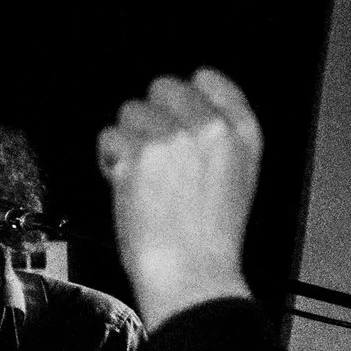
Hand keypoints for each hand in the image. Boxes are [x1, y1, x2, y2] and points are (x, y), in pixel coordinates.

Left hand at [97, 69, 261, 324]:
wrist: (191, 272)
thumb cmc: (209, 237)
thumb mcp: (237, 177)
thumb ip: (217, 139)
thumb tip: (181, 114)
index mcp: (242, 133)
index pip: (208, 79)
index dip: (183, 93)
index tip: (172, 110)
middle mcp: (209, 128)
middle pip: (162, 87)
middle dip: (150, 115)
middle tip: (151, 151)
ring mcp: (173, 139)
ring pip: (130, 111)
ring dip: (127, 139)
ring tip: (140, 174)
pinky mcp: (138, 155)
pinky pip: (108, 136)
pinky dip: (108, 158)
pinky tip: (122, 182)